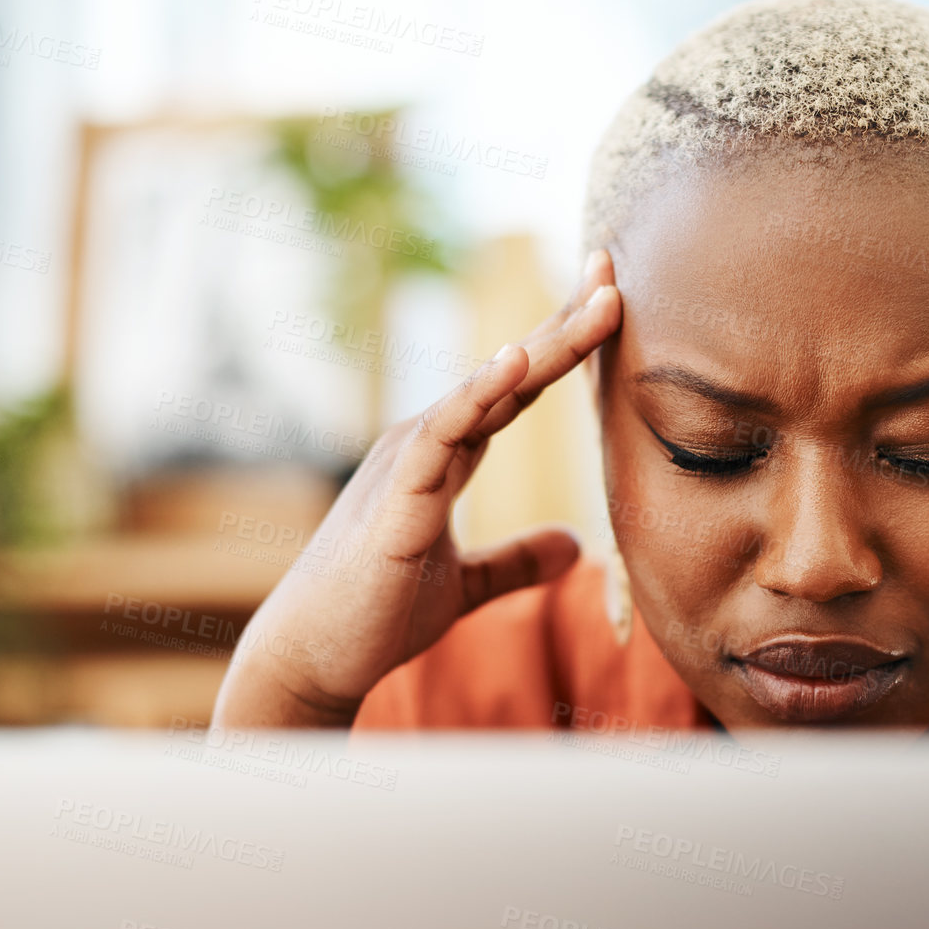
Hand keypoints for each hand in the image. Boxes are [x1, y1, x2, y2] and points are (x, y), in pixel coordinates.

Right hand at [212, 250, 621, 727]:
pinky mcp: (397, 498)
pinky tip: (514, 361)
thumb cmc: (377, 615)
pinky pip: (441, 433)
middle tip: (615, 269)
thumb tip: (578, 546)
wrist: (313, 659)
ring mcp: (409, 463)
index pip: (516, 387)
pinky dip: (476, 394)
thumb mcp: (467, 585)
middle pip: (510, 373)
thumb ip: (518, 560)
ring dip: (545, 345)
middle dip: (565, 321)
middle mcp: (427, 443)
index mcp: (445, 455)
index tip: (610, 297)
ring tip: (597, 303)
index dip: (564, 342)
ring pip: (487, 390)